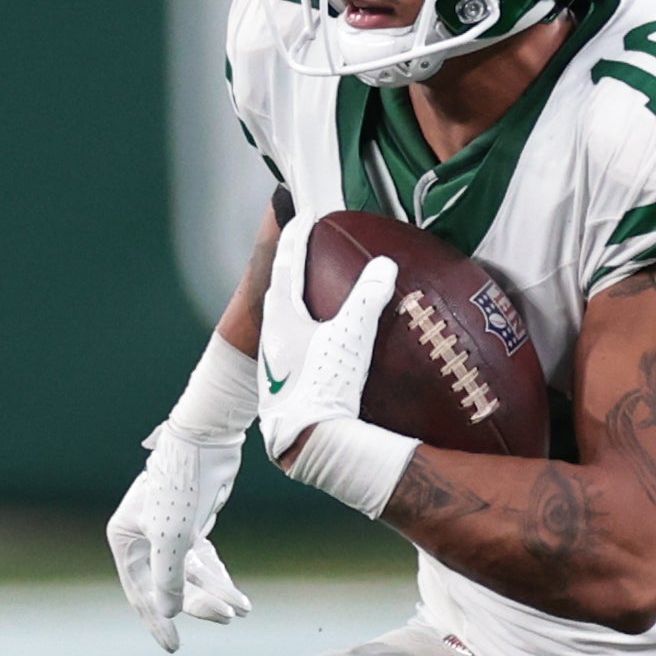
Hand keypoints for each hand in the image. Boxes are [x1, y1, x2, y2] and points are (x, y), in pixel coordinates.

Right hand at [106, 333, 258, 651]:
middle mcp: (142, 536)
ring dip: (215, 593)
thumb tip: (167, 613)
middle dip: (199, 603)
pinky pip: (205, 564)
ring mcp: (169, 532)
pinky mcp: (194, 527)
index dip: (157, 621)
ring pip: (192, 576)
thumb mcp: (173, 538)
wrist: (210, 440)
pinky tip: (240, 599)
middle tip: (225, 618)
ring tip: (240, 610)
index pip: (139, 590)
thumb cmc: (183, 485)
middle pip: (169, 585)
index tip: (174, 648)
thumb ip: (167, 578)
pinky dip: (221, 579)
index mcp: (125, 537)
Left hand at [256, 214, 397, 466]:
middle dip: (292, 266)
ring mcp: (275, 363)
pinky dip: (307, 330)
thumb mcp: (351, 335)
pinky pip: (293, 344)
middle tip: (310, 249)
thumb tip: (384, 265)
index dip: (296, 236)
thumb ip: (367, 297)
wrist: (305, 441)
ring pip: (283, 320)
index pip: (285, 262)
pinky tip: (323, 343)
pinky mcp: (283, 386)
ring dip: (299, 301)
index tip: (305, 214)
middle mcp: (271, 336)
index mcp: (281, 316)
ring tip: (318, 293)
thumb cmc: (323, 385)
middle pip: (279, 290)